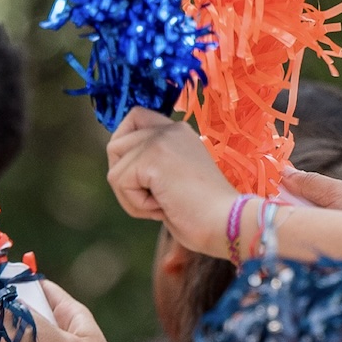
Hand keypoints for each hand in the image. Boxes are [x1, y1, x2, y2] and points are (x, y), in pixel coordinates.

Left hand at [107, 108, 240, 256]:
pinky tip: (163, 207)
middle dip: (125, 180)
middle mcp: (169, 129)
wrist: (227, 224)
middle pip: (116, 145)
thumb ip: (152, 165)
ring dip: (132, 197)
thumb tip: (118, 168)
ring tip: (162, 205)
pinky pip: (120, 183)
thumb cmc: (205, 214)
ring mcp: (161, 140)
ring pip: (114, 168)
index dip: (125, 146)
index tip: (141, 177)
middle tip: (155, 198)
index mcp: (178, 132)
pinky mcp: (153, 157)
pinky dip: (137, 205)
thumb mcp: (175, 179)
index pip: (134, 117)